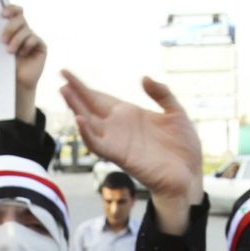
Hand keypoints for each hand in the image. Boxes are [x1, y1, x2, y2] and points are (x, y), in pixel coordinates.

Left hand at [1, 4, 45, 122]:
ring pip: (26, 30)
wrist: (17, 84)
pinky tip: (23, 54)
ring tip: (9, 52)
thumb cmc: (6, 67)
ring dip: (16, 40)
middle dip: (10, 28)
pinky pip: (34, 39)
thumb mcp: (1, 50)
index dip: (11, 9)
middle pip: (20, 19)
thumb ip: (0, 36)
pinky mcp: (41, 46)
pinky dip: (27, 45)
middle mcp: (25, 31)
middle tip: (2, 40)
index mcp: (15, 28)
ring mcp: (34, 38)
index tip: (2, 14)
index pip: (16, 12)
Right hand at [60, 71, 202, 205]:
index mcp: (129, 115)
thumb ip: (161, 94)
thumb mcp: (176, 112)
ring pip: (89, 124)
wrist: (189, 176)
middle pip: (90, 108)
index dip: (83, 87)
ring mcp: (117, 142)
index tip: (66, 73)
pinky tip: (79, 121)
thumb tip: (143, 78)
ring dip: (76, 109)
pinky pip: (98, 145)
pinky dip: (87, 134)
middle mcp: (118, 127)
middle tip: (60, 78)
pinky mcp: (120, 157)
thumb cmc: (182, 149)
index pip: (99, 98)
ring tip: (65, 93)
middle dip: (75, 94)